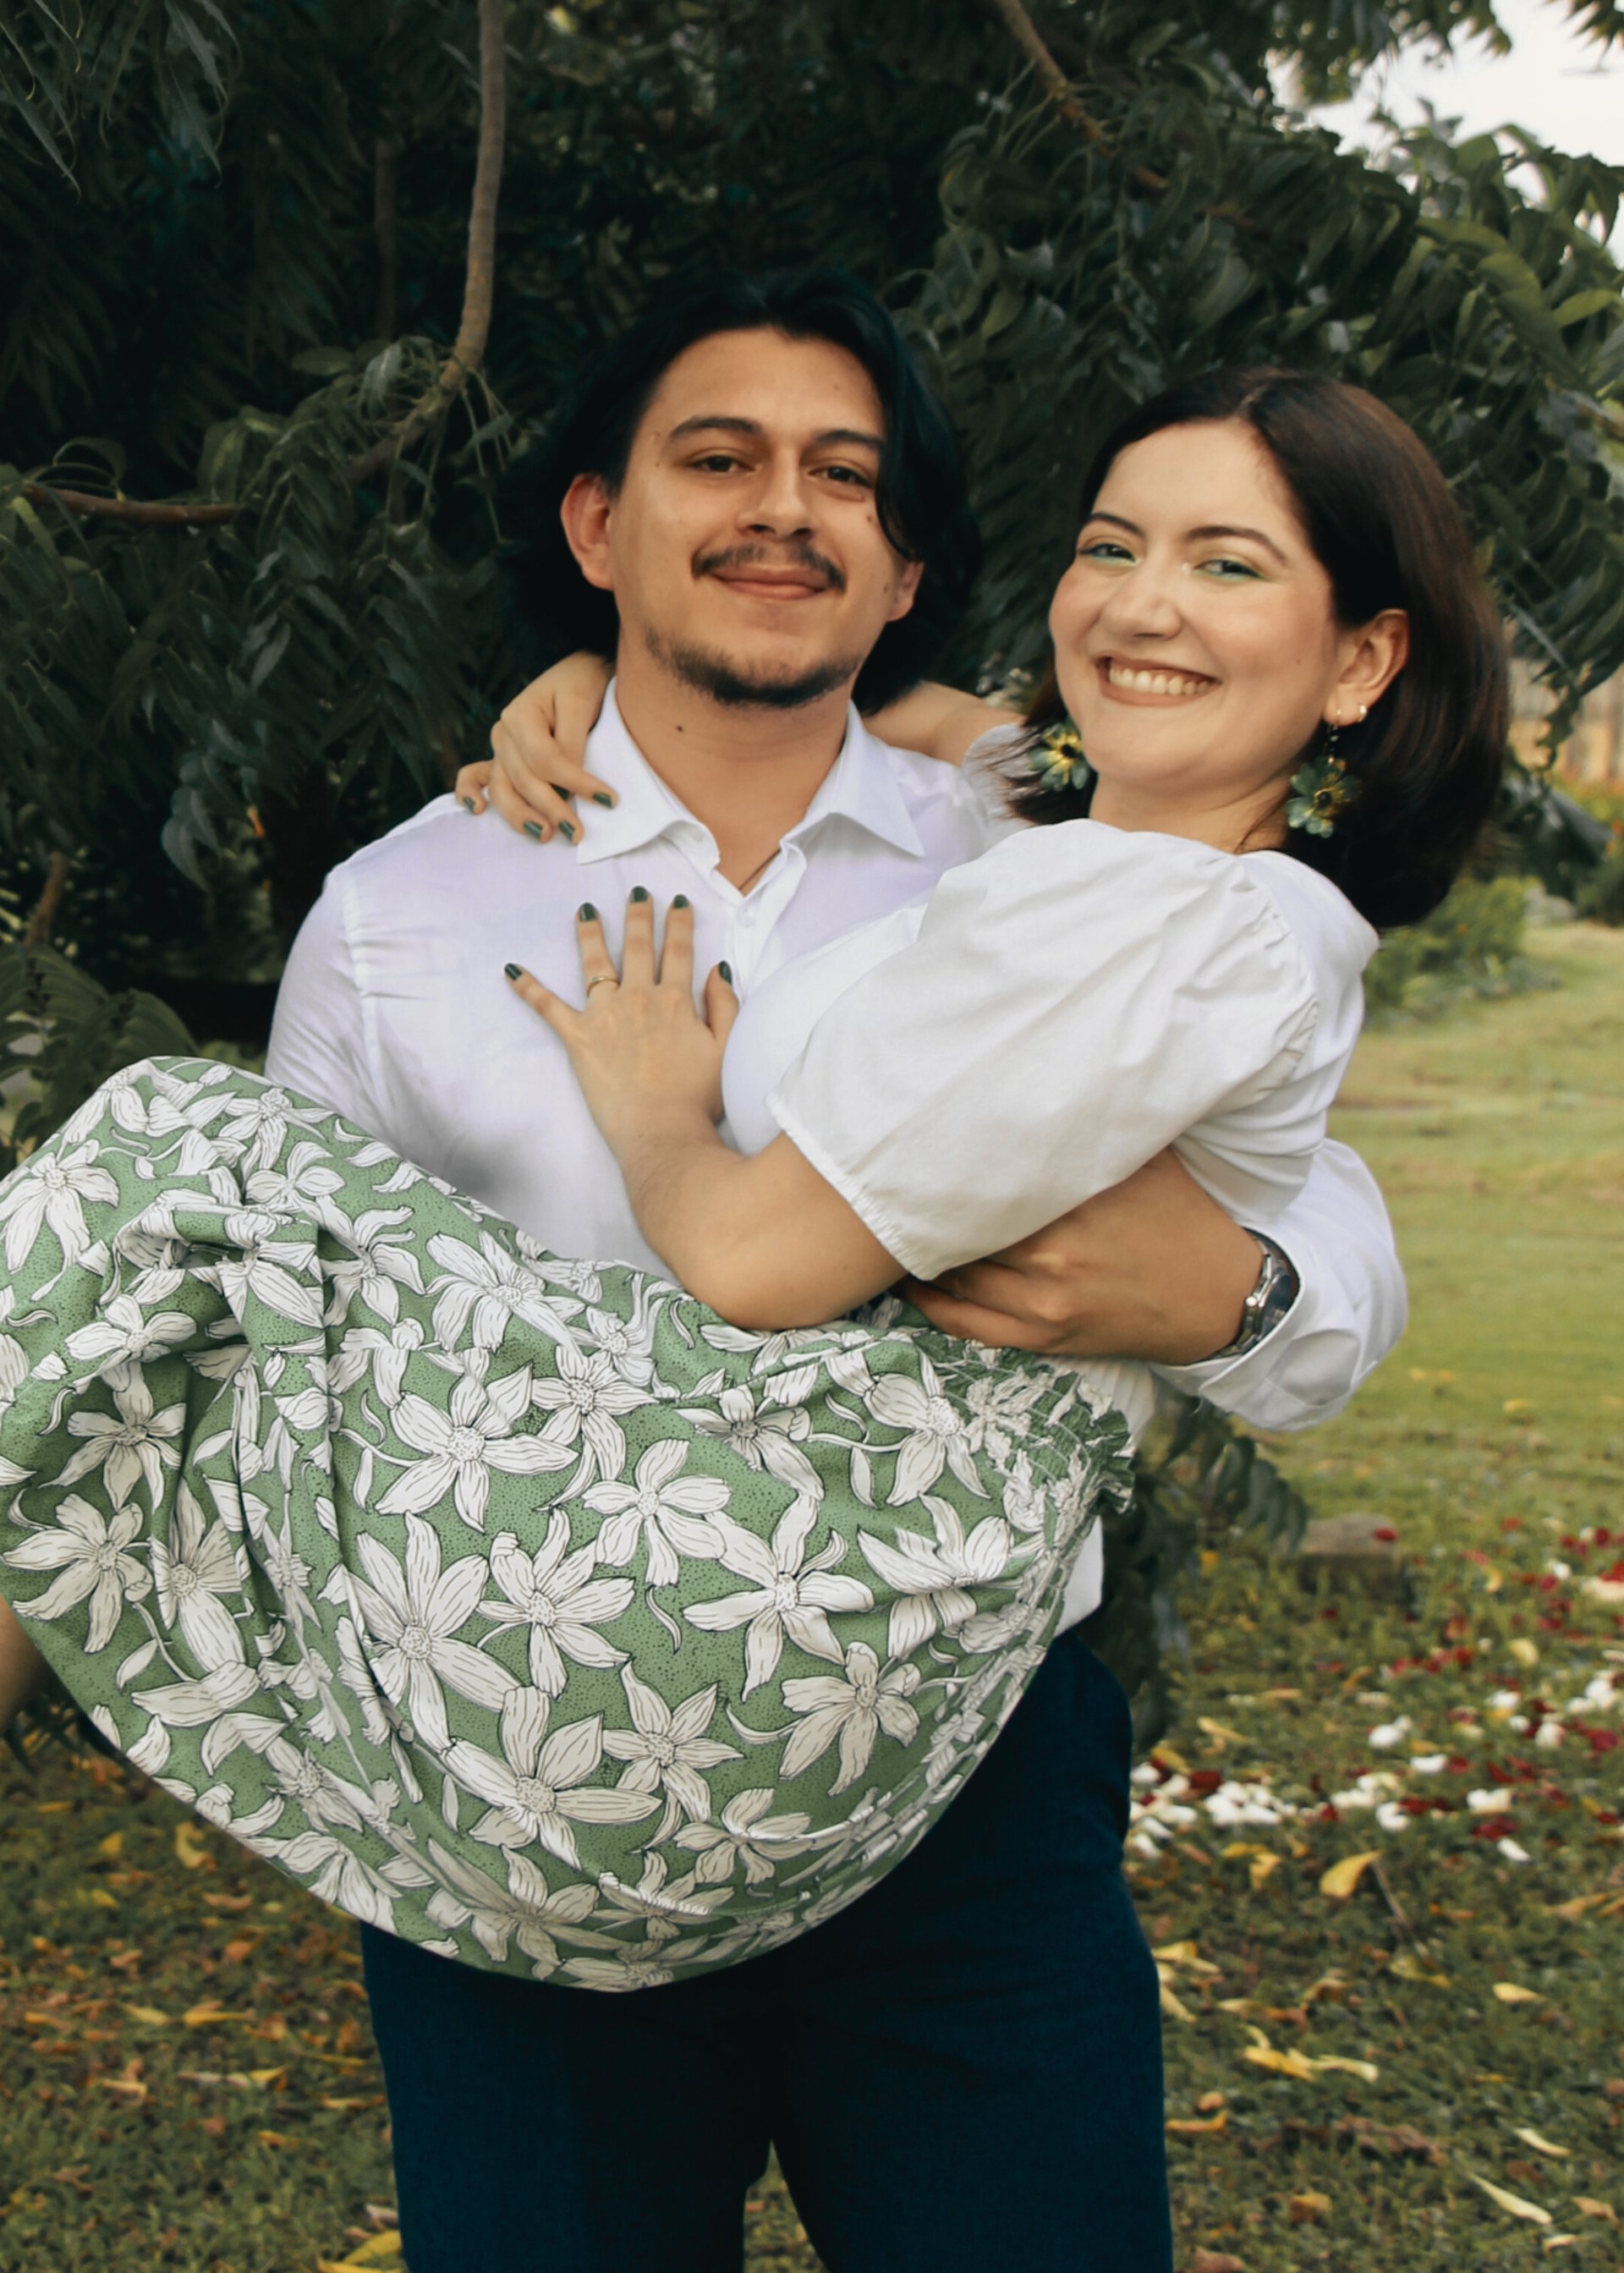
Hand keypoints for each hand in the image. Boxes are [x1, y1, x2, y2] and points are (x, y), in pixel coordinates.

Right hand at [455, 651, 614, 843]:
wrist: (577, 671)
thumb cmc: (581, 683)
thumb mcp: (580, 702)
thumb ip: (571, 741)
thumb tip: (569, 787)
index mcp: (520, 715)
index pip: (546, 759)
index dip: (576, 782)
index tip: (607, 799)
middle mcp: (503, 734)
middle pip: (524, 780)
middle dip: (551, 808)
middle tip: (576, 833)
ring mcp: (499, 750)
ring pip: (501, 789)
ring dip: (519, 816)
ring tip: (544, 836)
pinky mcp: (501, 761)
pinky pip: (475, 777)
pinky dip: (469, 794)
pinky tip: (477, 810)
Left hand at [506, 893, 738, 1156]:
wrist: (661, 1131)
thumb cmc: (697, 1098)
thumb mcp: (725, 1049)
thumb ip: (724, 1005)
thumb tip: (718, 969)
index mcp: (677, 1000)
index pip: (678, 951)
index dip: (678, 923)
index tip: (676, 902)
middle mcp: (639, 998)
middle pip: (637, 946)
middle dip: (638, 915)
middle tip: (636, 893)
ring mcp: (605, 1015)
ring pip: (596, 963)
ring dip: (590, 932)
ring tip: (585, 910)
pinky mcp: (578, 1037)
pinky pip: (549, 1007)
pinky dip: (529, 988)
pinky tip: (511, 970)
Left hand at [903, 1148, 1261, 1364]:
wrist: (1218, 1299)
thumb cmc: (1181, 1220)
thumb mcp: (1150, 1161)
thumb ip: (1099, 1129)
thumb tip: (1056, 1077)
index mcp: (1078, 1203)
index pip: (993, 1178)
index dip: (952, 1164)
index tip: (922, 1145)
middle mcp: (1055, 1253)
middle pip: (966, 1226)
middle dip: (931, 1206)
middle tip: (896, 1181)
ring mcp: (1046, 1303)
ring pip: (958, 1274)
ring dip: (922, 1254)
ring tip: (895, 1228)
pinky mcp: (1045, 1339)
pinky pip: (969, 1325)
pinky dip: (933, 1305)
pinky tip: (912, 1285)